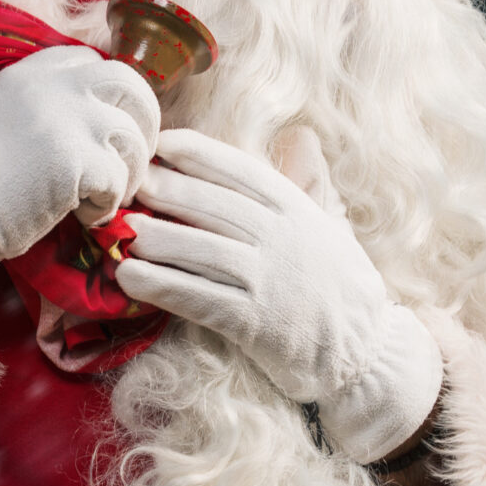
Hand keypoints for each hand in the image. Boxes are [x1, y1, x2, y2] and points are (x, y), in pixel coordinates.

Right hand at [0, 45, 157, 273]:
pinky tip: (84, 215)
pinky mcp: (75, 159)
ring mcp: (67, 118)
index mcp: (34, 70)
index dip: (111, 96)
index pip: (94, 62)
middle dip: (143, 121)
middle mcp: (53, 85)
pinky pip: (120, 179)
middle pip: (130, 83)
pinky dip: (109, 204)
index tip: (108, 126)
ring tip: (104, 195)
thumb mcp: (11, 113)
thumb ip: (51, 100)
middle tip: (133, 156)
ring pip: (132, 136)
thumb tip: (107, 108)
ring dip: (129, 172)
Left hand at [115, 127, 441, 463]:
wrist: (364, 349)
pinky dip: (161, 285)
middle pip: (214, 205)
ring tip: (120, 230)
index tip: (162, 143)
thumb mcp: (331, 224)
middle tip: (128, 181)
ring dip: (156, 238)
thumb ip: (309, 182)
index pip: (241, 171)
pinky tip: (130, 278)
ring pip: (202, 250)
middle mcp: (282, 238)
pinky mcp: (255, 321)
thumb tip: (300, 137)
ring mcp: (268, 279)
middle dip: (167, 189)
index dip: (199, 154)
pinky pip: (199, 297)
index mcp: (297, 209)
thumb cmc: (339, 283)